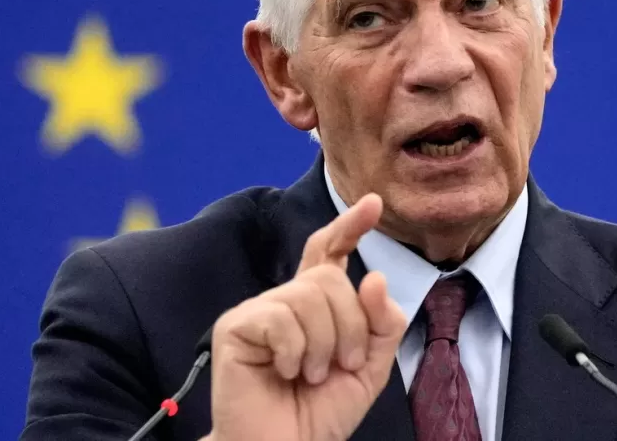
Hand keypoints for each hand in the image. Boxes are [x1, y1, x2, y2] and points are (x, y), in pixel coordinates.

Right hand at [204, 194, 407, 440]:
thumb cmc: (319, 414)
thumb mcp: (369, 368)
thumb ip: (381, 324)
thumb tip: (373, 276)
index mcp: (316, 305)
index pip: (331, 252)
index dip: (350, 226)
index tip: (372, 203)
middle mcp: (285, 300)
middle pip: (330, 277)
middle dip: (350, 326)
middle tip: (341, 366)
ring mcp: (259, 310)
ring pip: (310, 294)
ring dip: (325, 345)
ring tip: (313, 375)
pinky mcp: (235, 326)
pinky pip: (280, 318)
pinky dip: (294, 352)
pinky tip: (284, 372)